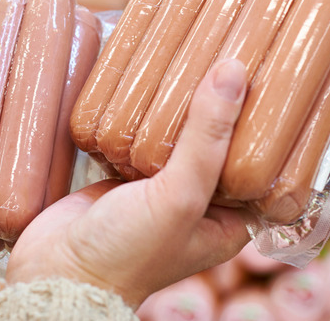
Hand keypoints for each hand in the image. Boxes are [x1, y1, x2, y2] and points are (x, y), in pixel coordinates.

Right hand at [7, 59, 251, 307]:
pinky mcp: (123, 176)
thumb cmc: (126, 254)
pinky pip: (141, 137)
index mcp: (228, 219)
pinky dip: (143, 112)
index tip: (274, 81)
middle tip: (233, 55)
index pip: (262, 164)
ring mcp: (158, 188)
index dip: (269, 127)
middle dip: (223, 106)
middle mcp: (197, 202)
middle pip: (218, 144)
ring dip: (182, 104)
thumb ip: (206, 139)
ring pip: (178, 136)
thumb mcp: (180, 198)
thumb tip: (233, 72)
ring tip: (196, 57)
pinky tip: (149, 80)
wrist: (55, 273)